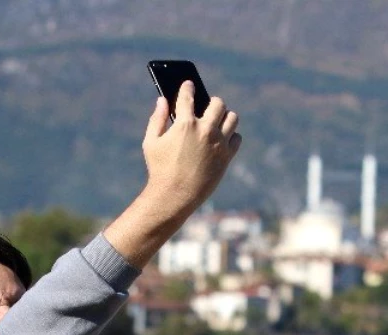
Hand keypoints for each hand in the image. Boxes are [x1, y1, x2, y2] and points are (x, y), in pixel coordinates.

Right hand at [141, 81, 241, 221]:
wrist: (175, 196)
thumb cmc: (159, 169)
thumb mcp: (151, 142)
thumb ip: (157, 119)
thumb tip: (162, 100)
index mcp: (184, 124)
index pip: (188, 96)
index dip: (187, 87)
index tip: (188, 85)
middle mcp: (205, 130)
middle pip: (218, 103)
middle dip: (211, 102)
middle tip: (207, 107)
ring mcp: (218, 143)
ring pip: (232, 118)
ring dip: (225, 116)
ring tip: (218, 121)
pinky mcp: (227, 157)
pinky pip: (237, 138)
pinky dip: (231, 136)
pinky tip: (222, 139)